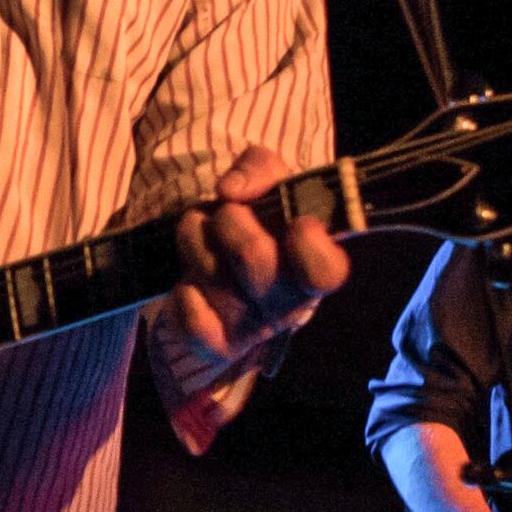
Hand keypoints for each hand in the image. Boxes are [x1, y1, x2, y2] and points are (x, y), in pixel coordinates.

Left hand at [157, 145, 349, 400]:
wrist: (231, 261)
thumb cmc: (263, 220)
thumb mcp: (273, 181)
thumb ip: (261, 168)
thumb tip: (231, 189)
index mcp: (316, 265)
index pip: (325, 270)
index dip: (309, 245)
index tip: (297, 222)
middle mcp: (288, 302)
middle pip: (254, 257)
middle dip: (230, 219)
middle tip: (228, 214)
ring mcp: (253, 325)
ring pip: (211, 275)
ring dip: (195, 241)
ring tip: (203, 236)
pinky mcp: (219, 344)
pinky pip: (196, 327)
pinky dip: (185, 298)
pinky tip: (192, 285)